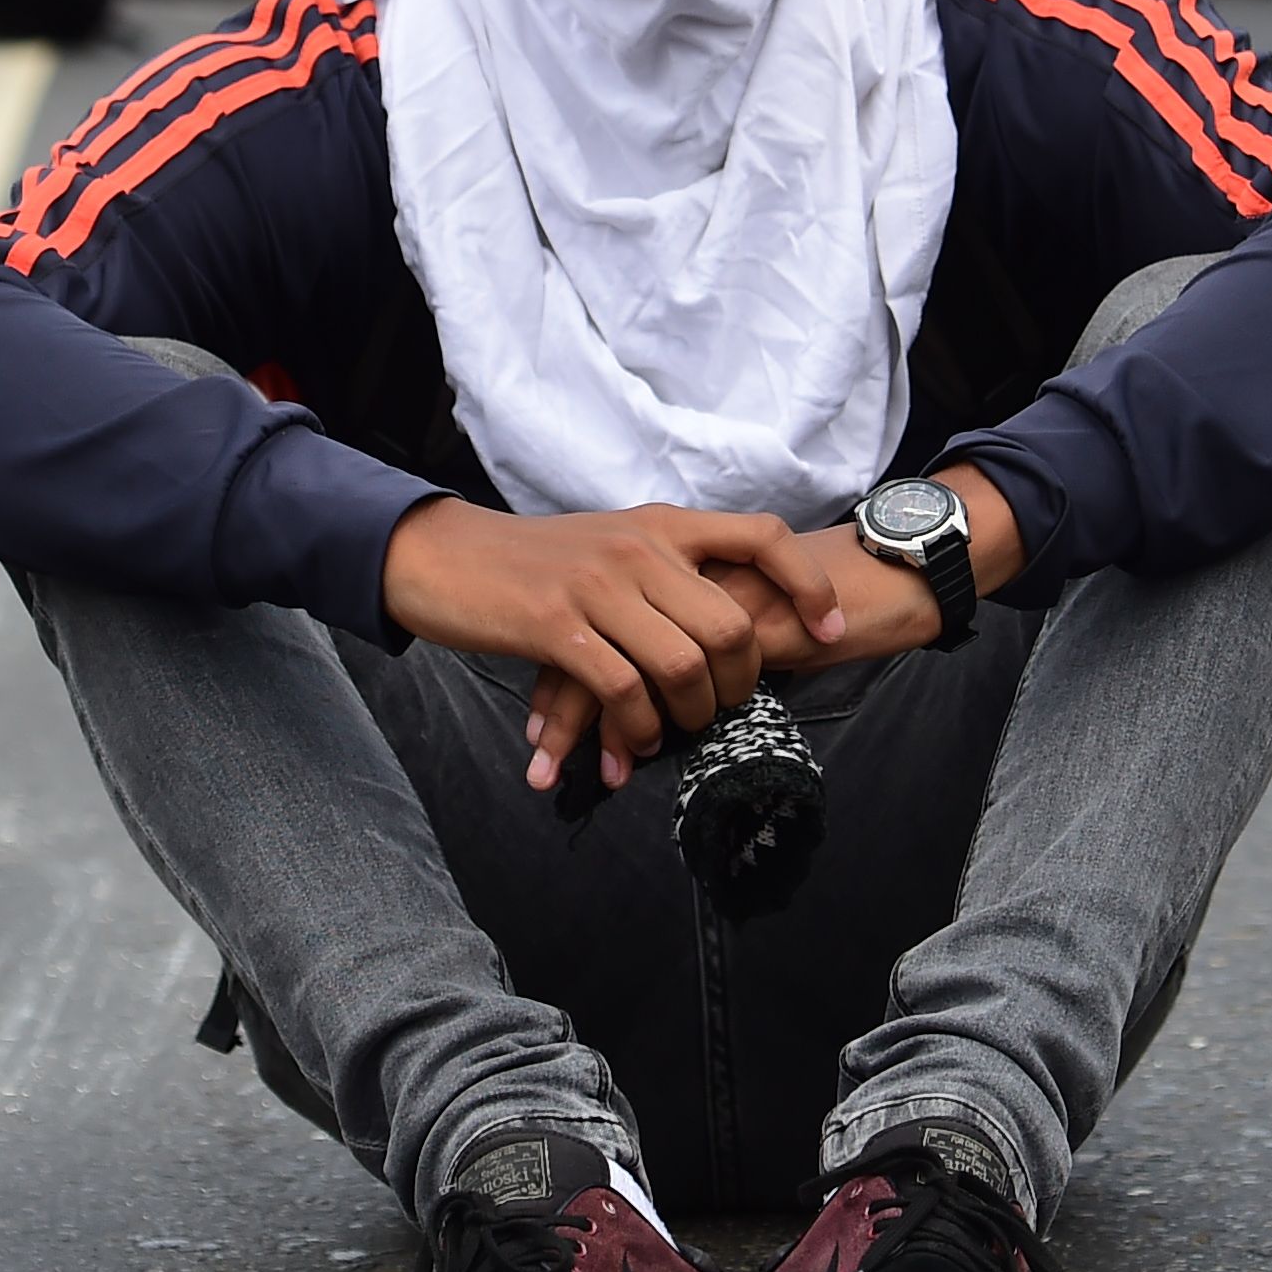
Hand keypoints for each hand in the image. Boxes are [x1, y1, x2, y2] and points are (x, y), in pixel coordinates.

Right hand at [382, 499, 846, 790]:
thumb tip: (725, 623)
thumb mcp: (610, 545)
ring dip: (690, 715)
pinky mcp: (556, 625)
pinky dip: (636, 729)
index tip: (828, 632)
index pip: (761, 535)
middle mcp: (639, 547)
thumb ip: (665, 570)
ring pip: (684, 663)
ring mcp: (598, 584)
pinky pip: (622, 690)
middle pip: (732, 622)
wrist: (443, 556)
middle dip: (741, 682)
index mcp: (660, 524)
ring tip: (675, 734)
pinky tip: (630, 747)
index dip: (807, 586)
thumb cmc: (531, 563)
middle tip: (721, 710)